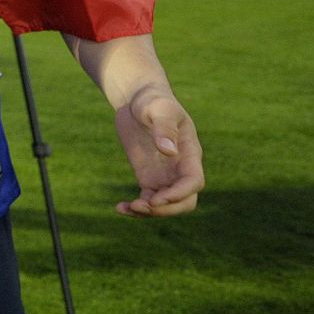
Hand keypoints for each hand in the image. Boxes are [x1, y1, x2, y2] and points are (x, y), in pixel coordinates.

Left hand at [112, 85, 203, 217]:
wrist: (137, 100)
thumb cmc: (152, 101)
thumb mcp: (158, 109)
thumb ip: (164, 128)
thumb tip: (169, 151)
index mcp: (189, 153)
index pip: (194, 182)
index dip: (179, 194)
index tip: (157, 198)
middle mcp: (180, 168)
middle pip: (185, 201)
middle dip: (166, 209)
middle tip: (141, 205)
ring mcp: (165, 175)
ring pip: (166, 205)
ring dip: (149, 212)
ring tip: (127, 207)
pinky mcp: (148, 177)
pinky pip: (148, 200)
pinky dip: (136, 208)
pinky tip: (119, 207)